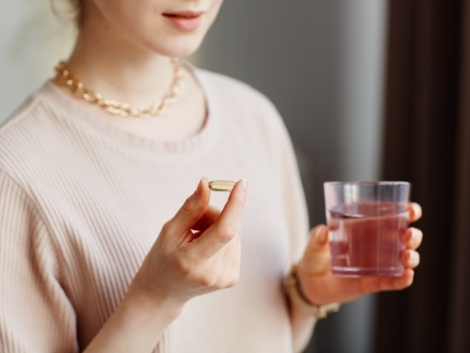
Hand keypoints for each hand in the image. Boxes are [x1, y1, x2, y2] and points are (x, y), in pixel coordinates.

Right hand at [131, 177, 246, 306]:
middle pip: (228, 226)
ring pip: (234, 232)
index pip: (224, 230)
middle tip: (193, 222)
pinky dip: (222, 238)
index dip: (235, 204)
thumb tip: (207, 183)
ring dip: (217, 226)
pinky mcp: (233, 278)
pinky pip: (235, 243)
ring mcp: (226, 278)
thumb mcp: (169, 230)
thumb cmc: (162, 258)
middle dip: (213, 214)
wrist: (163, 293)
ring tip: (196, 237)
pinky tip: (206, 247)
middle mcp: (214, 273)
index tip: (242, 183)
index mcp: (193, 262)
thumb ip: (191, 208)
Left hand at [297, 203, 422, 304]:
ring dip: (412, 256)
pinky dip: (403, 279)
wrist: (310, 285)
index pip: (392, 215)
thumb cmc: (314, 257)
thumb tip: (323, 231)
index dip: (407, 211)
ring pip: (404, 258)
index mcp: (366, 228)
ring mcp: (378, 264)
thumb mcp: (313, 245)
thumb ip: (316, 237)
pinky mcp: (374, 282)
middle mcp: (377, 244)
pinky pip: (393, 281)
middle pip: (405, 237)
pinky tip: (406, 276)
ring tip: (406, 256)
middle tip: (407, 235)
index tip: (412, 210)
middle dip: (413, 235)